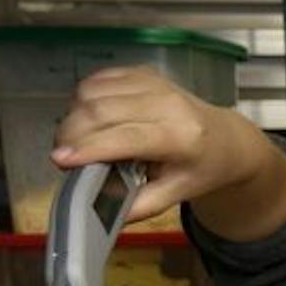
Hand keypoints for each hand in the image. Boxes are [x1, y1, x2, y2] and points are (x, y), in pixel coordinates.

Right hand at [52, 67, 266, 224]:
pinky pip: (98, 79)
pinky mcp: (143, 73)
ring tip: (79, 140)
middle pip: (102, 110)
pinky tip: (92, 119)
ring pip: (93, 91)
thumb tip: (97, 213)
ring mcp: (156, 83)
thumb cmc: (200, 168)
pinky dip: (84, 99)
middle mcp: (169, 103)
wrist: (226, 139)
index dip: (89, 147)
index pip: (128, 137)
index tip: (60, 160)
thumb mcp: (176, 195)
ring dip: (74, 115)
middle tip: (63, 155)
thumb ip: (138, 206)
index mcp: (182, 137)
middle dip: (71, 133)